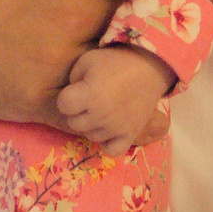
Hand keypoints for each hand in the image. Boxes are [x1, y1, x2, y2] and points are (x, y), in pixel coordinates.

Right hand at [0, 0, 124, 125]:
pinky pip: (96, 115)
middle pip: (137, 22)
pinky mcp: (35, 100)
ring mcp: (57, 61)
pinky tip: (116, 110)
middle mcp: (75, 13)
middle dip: (136, 20)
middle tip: (128, 20)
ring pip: (124, 70)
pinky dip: (112, 115)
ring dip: (127, 67)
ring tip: (124, 64)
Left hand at [57, 46, 176, 156]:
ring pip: (90, 136)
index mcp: (89, 95)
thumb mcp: (87, 60)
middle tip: (89, 100)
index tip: (77, 91)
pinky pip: (112, 150)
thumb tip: (70, 98)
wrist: (149, 68)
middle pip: (74, 123)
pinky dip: (107, 143)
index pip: (63, 105)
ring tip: (102, 110)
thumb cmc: (115, 61)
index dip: (67, 97)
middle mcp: (101, 115)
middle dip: (78, 111)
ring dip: (92, 125)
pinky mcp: (130, 135)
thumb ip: (72, 79)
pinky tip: (109, 130)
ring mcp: (116, 128)